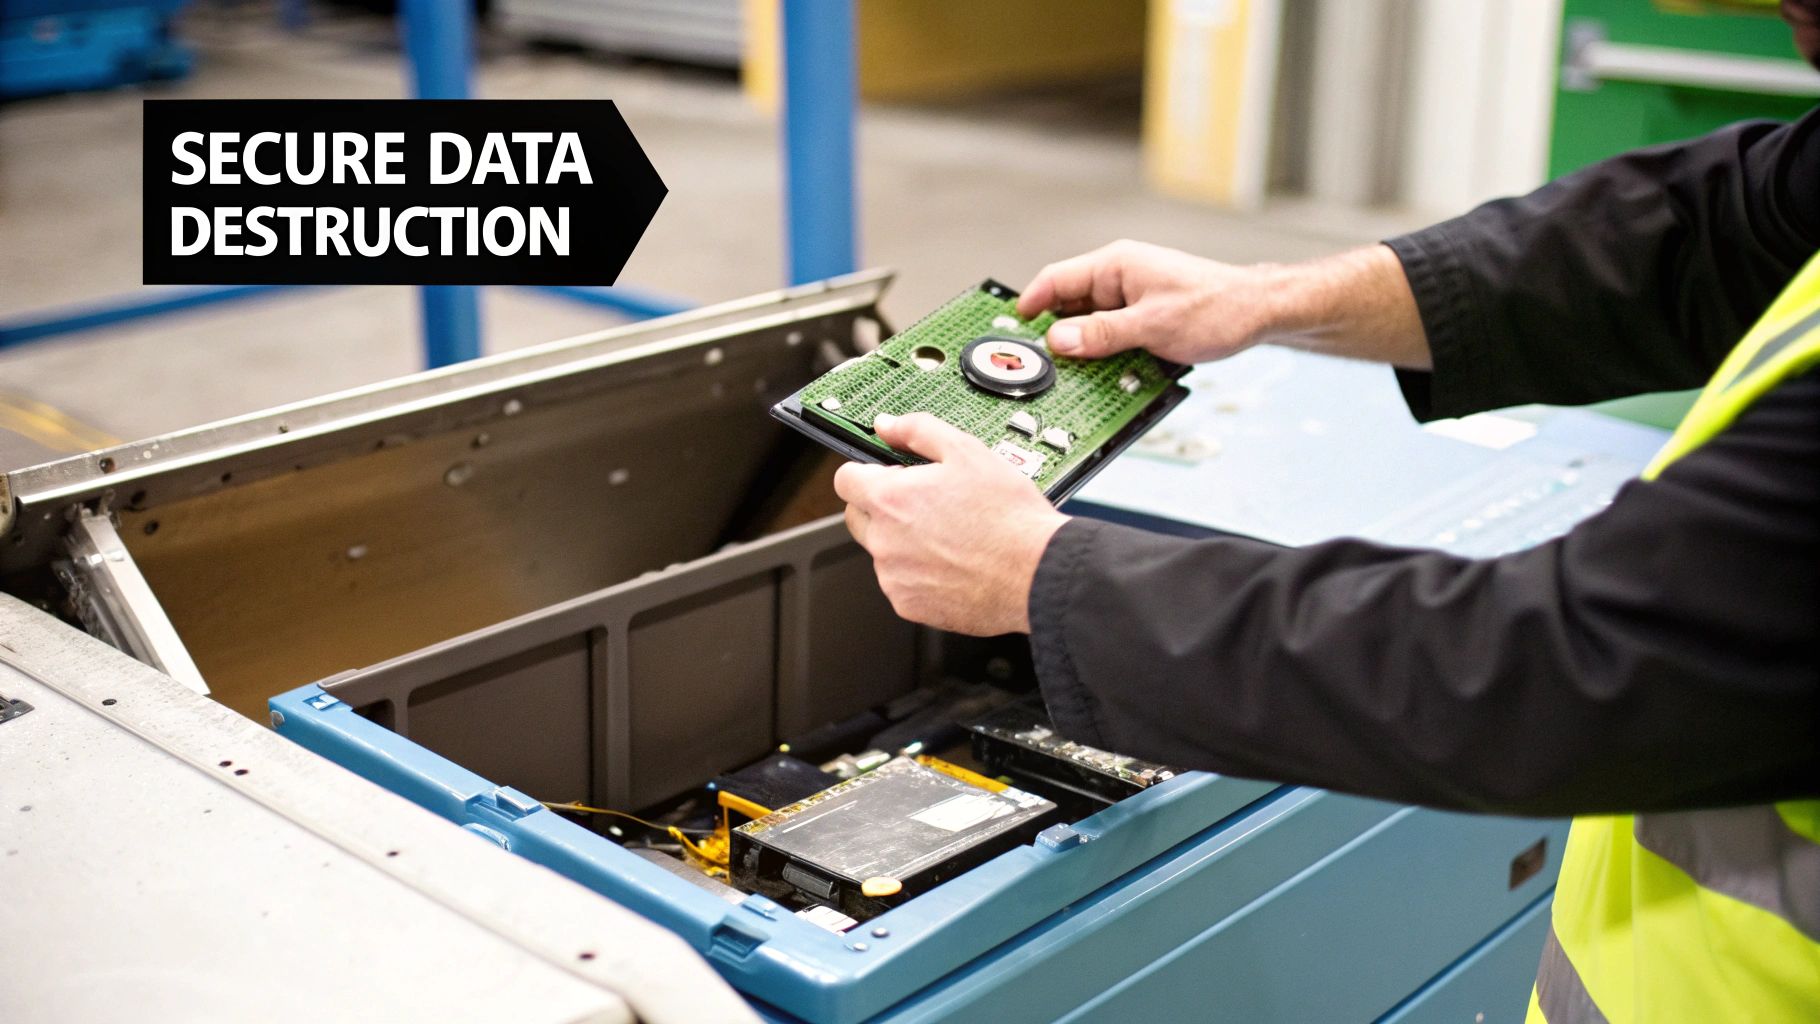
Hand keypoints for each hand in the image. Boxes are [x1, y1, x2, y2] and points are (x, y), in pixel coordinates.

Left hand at [834, 413, 1068, 635]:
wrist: (1036, 572)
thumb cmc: (1008, 516)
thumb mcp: (966, 452)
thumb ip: (917, 431)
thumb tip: (887, 425)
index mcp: (890, 499)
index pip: (845, 480)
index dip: (866, 473)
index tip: (887, 475)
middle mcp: (884, 541)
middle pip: (858, 517)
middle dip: (881, 507)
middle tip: (925, 504)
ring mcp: (894, 577)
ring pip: (883, 552)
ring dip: (902, 542)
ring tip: (949, 536)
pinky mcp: (909, 605)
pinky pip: (901, 583)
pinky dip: (919, 574)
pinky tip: (953, 563)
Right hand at [1017, 239, 1278, 363]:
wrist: (1262, 312)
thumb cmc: (1218, 307)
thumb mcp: (1154, 325)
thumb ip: (1103, 333)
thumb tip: (1059, 340)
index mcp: (1116, 265)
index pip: (1056, 279)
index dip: (1030, 304)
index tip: (1013, 329)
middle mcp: (1121, 278)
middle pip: (1069, 307)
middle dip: (1057, 336)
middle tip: (1042, 364)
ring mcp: (1133, 299)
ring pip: (1091, 327)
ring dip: (1086, 351)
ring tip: (1077, 376)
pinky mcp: (1145, 319)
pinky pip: (1113, 337)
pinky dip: (1107, 356)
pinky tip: (1109, 375)